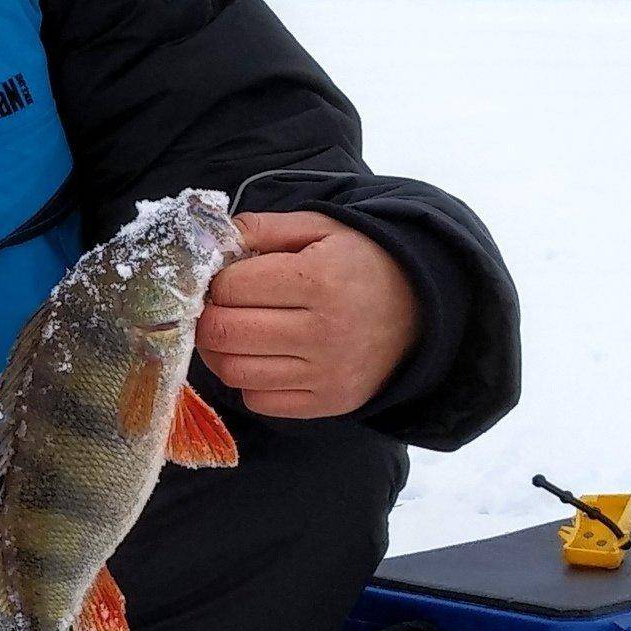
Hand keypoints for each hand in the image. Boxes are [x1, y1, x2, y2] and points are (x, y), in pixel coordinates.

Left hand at [195, 211, 419, 418]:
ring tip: (233, 332)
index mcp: (318, 279)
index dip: (217, 282)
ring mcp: (325, 373)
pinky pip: (258, 401)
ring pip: (234, 371)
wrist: (421, 309)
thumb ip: (264, 227)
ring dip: (220, 352)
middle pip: (225, 333)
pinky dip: (248, 381)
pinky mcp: (327, 402)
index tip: (225, 280)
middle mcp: (322, 331)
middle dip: (209, 318)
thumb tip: (213, 240)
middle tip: (218, 308)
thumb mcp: (320, 228)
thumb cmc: (360, 264)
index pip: (232, 288)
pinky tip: (261, 359)